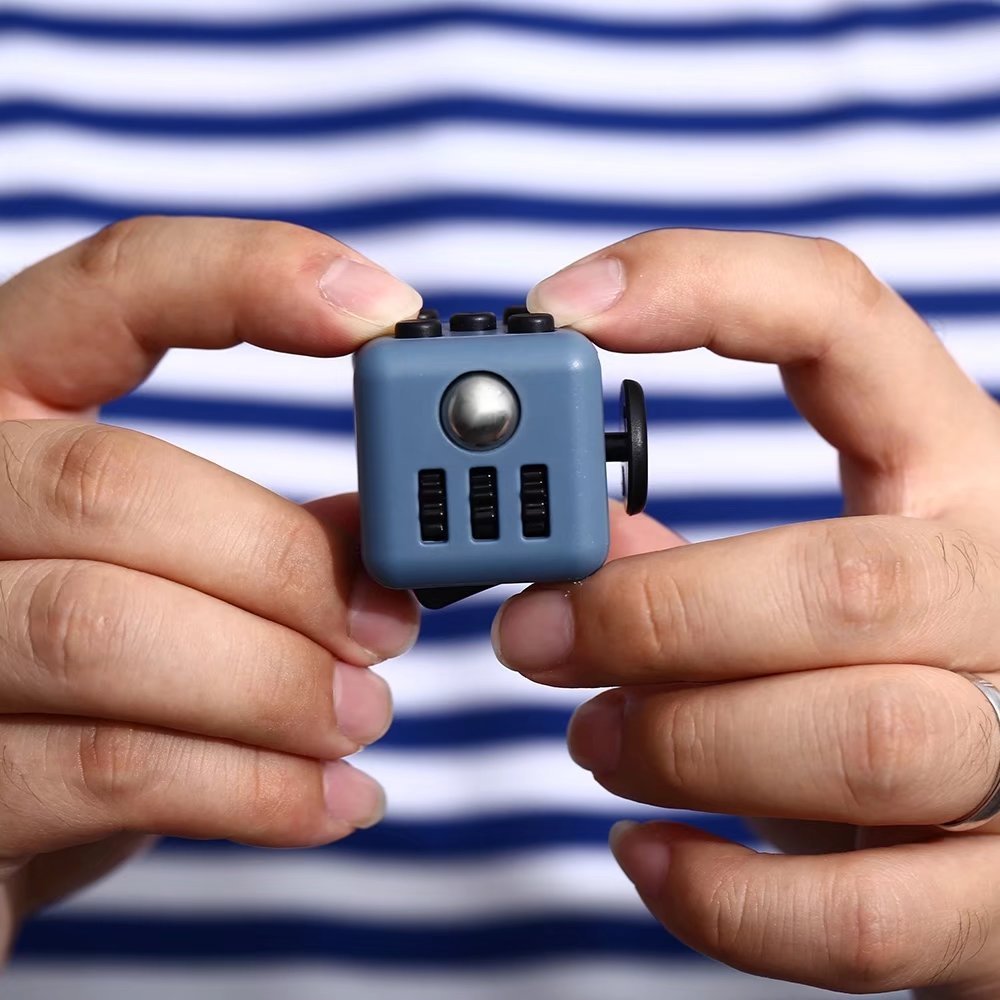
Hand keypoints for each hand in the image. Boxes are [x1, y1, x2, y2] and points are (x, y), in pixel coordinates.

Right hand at [0, 217, 420, 956]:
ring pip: (105, 628)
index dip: (249, 275)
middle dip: (283, 564)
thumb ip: (242, 534)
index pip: (113, 288)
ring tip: (362, 717)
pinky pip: (108, 768)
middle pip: (116, 486)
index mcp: (3, 409)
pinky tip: (330, 801)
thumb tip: (380, 532)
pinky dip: (253, 790)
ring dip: (275, 684)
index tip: (384, 310)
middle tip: (388, 623)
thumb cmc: (74, 679)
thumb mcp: (147, 574)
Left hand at [493, 230, 999, 996]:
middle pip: (838, 582)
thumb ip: (708, 559)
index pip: (842, 319)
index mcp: (961, 467)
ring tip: (594, 741)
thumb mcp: (818, 579)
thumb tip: (584, 557)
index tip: (559, 309)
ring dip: (682, 746)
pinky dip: (727, 900)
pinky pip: (868, 918)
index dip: (701, 287)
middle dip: (655, 617)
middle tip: (536, 636)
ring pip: (860, 741)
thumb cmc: (887, 669)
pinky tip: (650, 857)